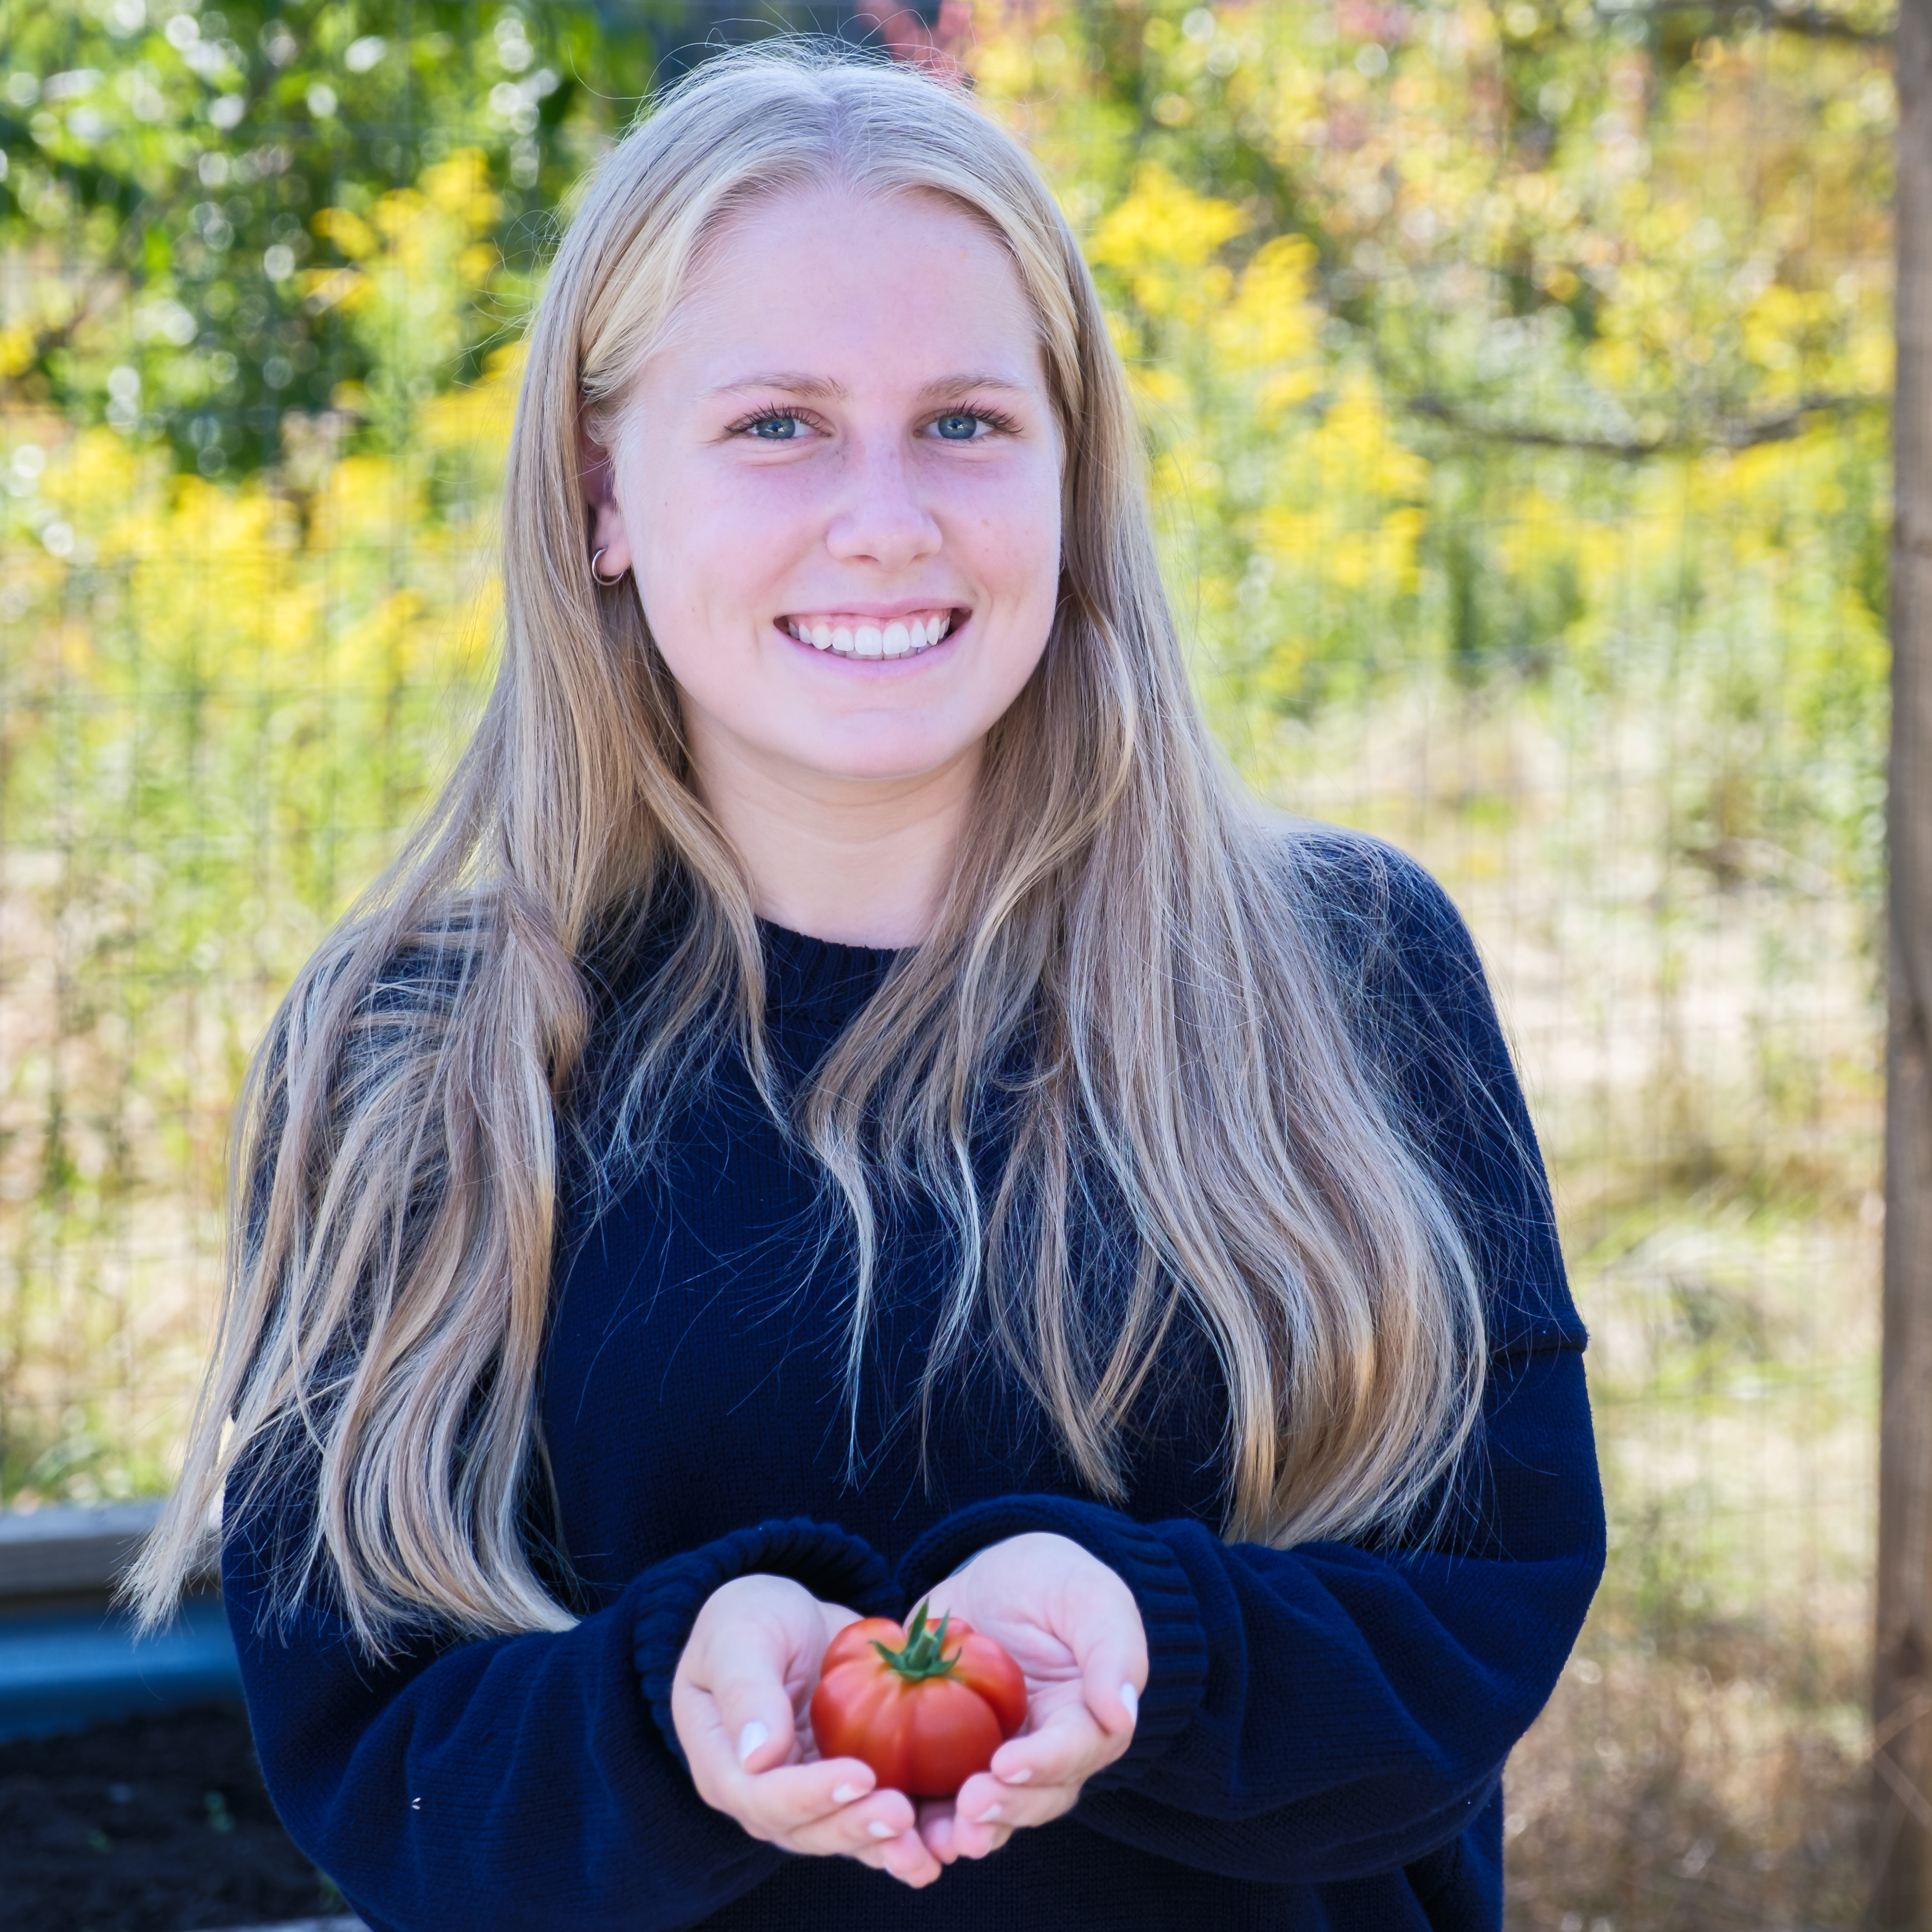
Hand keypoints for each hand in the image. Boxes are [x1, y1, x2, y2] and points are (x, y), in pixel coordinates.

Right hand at [671, 1573, 942, 1886]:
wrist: (783, 1617)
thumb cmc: (748, 1620)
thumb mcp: (739, 1639)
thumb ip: (746, 1692)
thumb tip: (757, 1757)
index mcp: (724, 1765)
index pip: (763, 1797)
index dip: (809, 1795)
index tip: (859, 1775)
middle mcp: (765, 1796)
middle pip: (808, 1829)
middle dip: (856, 1826)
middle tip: (902, 1814)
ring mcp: (809, 1797)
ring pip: (844, 1834)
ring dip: (885, 1845)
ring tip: (928, 1847)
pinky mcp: (848, 1786)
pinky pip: (872, 1816)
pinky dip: (908, 1834)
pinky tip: (943, 1841)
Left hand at [913, 1532, 1146, 1864]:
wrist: (997, 1578)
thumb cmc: (1054, 1581)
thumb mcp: (1090, 1596)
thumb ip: (1113, 1649)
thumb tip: (1122, 1712)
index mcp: (1087, 1719)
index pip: (1075, 1751)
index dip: (1044, 1763)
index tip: (1006, 1763)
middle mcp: (1047, 1754)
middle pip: (1035, 1798)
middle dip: (1004, 1809)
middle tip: (968, 1807)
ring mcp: (999, 1760)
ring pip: (992, 1814)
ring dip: (966, 1831)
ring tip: (936, 1837)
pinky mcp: (953, 1759)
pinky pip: (941, 1798)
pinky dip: (922, 1816)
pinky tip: (897, 1821)